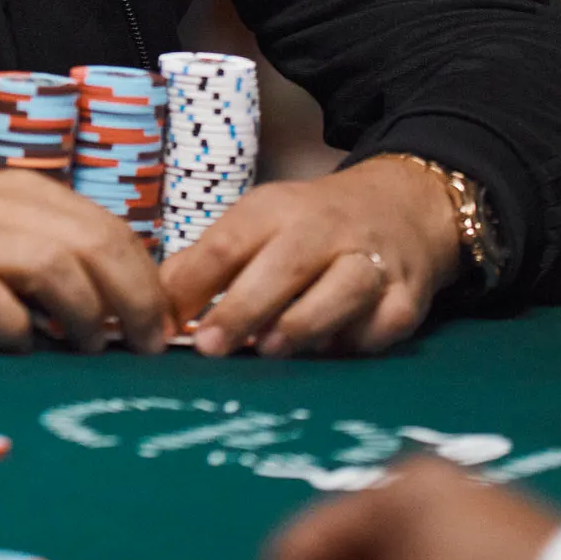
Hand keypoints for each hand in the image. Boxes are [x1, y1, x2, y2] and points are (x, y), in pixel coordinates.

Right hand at [0, 154, 169, 352]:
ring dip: (88, 316)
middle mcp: (3, 207)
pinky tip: (16, 348)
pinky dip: (19, 333)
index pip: (111, 229)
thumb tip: (102, 305)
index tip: (161, 323)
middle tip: (149, 347)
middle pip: (99, 247)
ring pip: (61, 269)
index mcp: (22, 193)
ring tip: (91, 350)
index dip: (147, 278)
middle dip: (136, 301)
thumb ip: (35, 251)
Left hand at [160, 155, 460, 358]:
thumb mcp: (255, 227)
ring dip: (306, 321)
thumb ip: (205, 265)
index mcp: (275, 210)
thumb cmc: (307, 229)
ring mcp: (371, 261)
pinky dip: (359, 340)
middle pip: (284, 264)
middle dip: (244, 306)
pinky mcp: (407, 297)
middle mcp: (324, 230)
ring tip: (271, 350)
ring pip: (343, 287)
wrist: (400, 207)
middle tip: (210, 347)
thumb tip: (153, 307)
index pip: (229, 241)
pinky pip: (384, 322)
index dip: (196, 281)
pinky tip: (333, 351)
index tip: (167, 321)